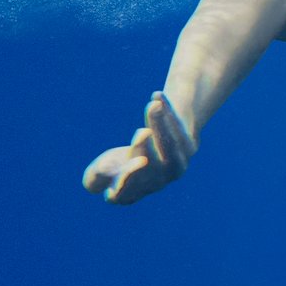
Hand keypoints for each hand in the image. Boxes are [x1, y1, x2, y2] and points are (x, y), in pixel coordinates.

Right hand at [82, 89, 195, 203]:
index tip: (133, 162)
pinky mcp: (188, 146)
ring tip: (153, 105)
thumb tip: (100, 177)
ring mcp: (177, 165)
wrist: (152, 145)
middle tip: (143, 132)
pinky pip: (179, 128)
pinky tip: (157, 94)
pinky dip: (168, 110)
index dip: (130, 176)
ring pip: (172, 144)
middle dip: (147, 148)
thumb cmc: (122, 161)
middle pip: (155, 165)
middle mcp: (159, 181)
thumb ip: (97, 176)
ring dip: (161, 123)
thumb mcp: (103, 170)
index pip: (129, 188)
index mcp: (135, 190)